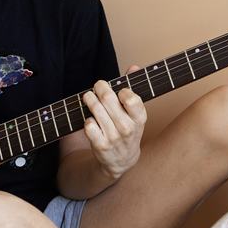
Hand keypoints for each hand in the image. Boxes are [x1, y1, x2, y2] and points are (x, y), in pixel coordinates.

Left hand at [81, 65, 146, 180]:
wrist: (122, 160)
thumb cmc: (128, 129)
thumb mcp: (135, 112)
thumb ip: (133, 89)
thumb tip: (134, 67)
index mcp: (140, 118)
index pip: (131, 97)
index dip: (122, 90)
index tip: (119, 91)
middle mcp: (128, 128)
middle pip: (108, 99)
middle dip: (100, 88)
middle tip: (97, 86)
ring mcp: (114, 138)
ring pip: (96, 110)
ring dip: (89, 100)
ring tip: (88, 97)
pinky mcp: (100, 146)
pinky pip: (88, 125)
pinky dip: (87, 119)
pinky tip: (91, 119)